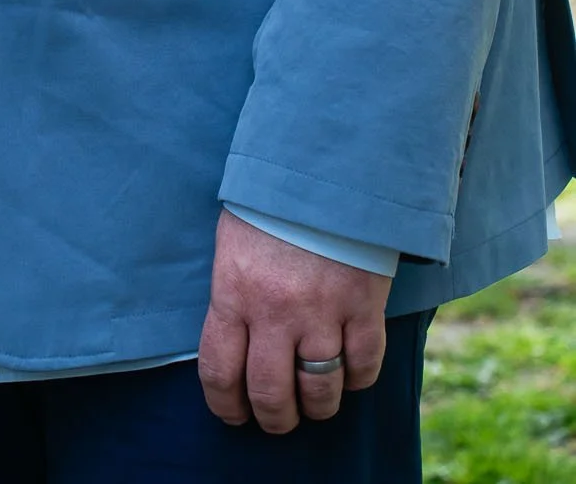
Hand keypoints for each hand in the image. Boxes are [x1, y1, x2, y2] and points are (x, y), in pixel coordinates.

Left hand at [198, 209, 391, 432]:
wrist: (323, 165)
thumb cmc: (270, 202)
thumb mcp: (233, 244)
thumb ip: (234, 295)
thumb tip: (234, 347)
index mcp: (233, 292)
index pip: (219, 371)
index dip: (225, 405)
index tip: (234, 414)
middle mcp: (275, 311)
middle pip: (271, 395)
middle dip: (275, 418)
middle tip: (279, 418)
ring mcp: (322, 311)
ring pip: (320, 392)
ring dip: (318, 407)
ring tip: (316, 402)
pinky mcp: (363, 306)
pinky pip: (364, 368)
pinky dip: (358, 379)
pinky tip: (350, 371)